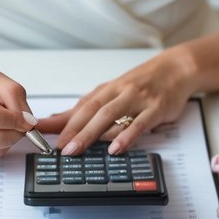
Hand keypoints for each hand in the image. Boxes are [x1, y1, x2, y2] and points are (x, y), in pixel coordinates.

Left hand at [35, 50, 197, 154]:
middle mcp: (118, 93)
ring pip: (110, 116)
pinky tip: (116, 148)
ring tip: (76, 149)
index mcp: (106, 90)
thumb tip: (56, 121)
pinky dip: (126, 136)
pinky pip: (139, 123)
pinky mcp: (155, 108)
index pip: (79, 107)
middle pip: (91, 111)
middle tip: (58, 148)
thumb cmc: (142, 83)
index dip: (60, 121)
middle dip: (72, 130)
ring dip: (91, 133)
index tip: (42, 133)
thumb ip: (87, 108)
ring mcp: (137, 100)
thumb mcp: (112, 92)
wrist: (175, 69)